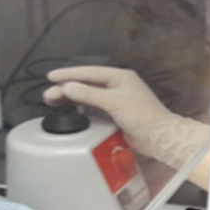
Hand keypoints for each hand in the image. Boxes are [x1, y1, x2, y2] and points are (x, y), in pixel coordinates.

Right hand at [45, 66, 209, 168]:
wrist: (159, 137)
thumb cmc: (145, 117)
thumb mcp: (114, 102)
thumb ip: (90, 94)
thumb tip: (69, 87)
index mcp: (120, 77)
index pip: (89, 72)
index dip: (69, 74)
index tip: (52, 77)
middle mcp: (118, 86)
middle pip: (87, 83)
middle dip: (67, 87)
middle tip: (49, 93)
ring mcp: (117, 99)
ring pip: (89, 95)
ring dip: (72, 97)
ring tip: (54, 100)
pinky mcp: (116, 113)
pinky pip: (93, 106)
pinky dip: (81, 106)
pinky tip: (71, 108)